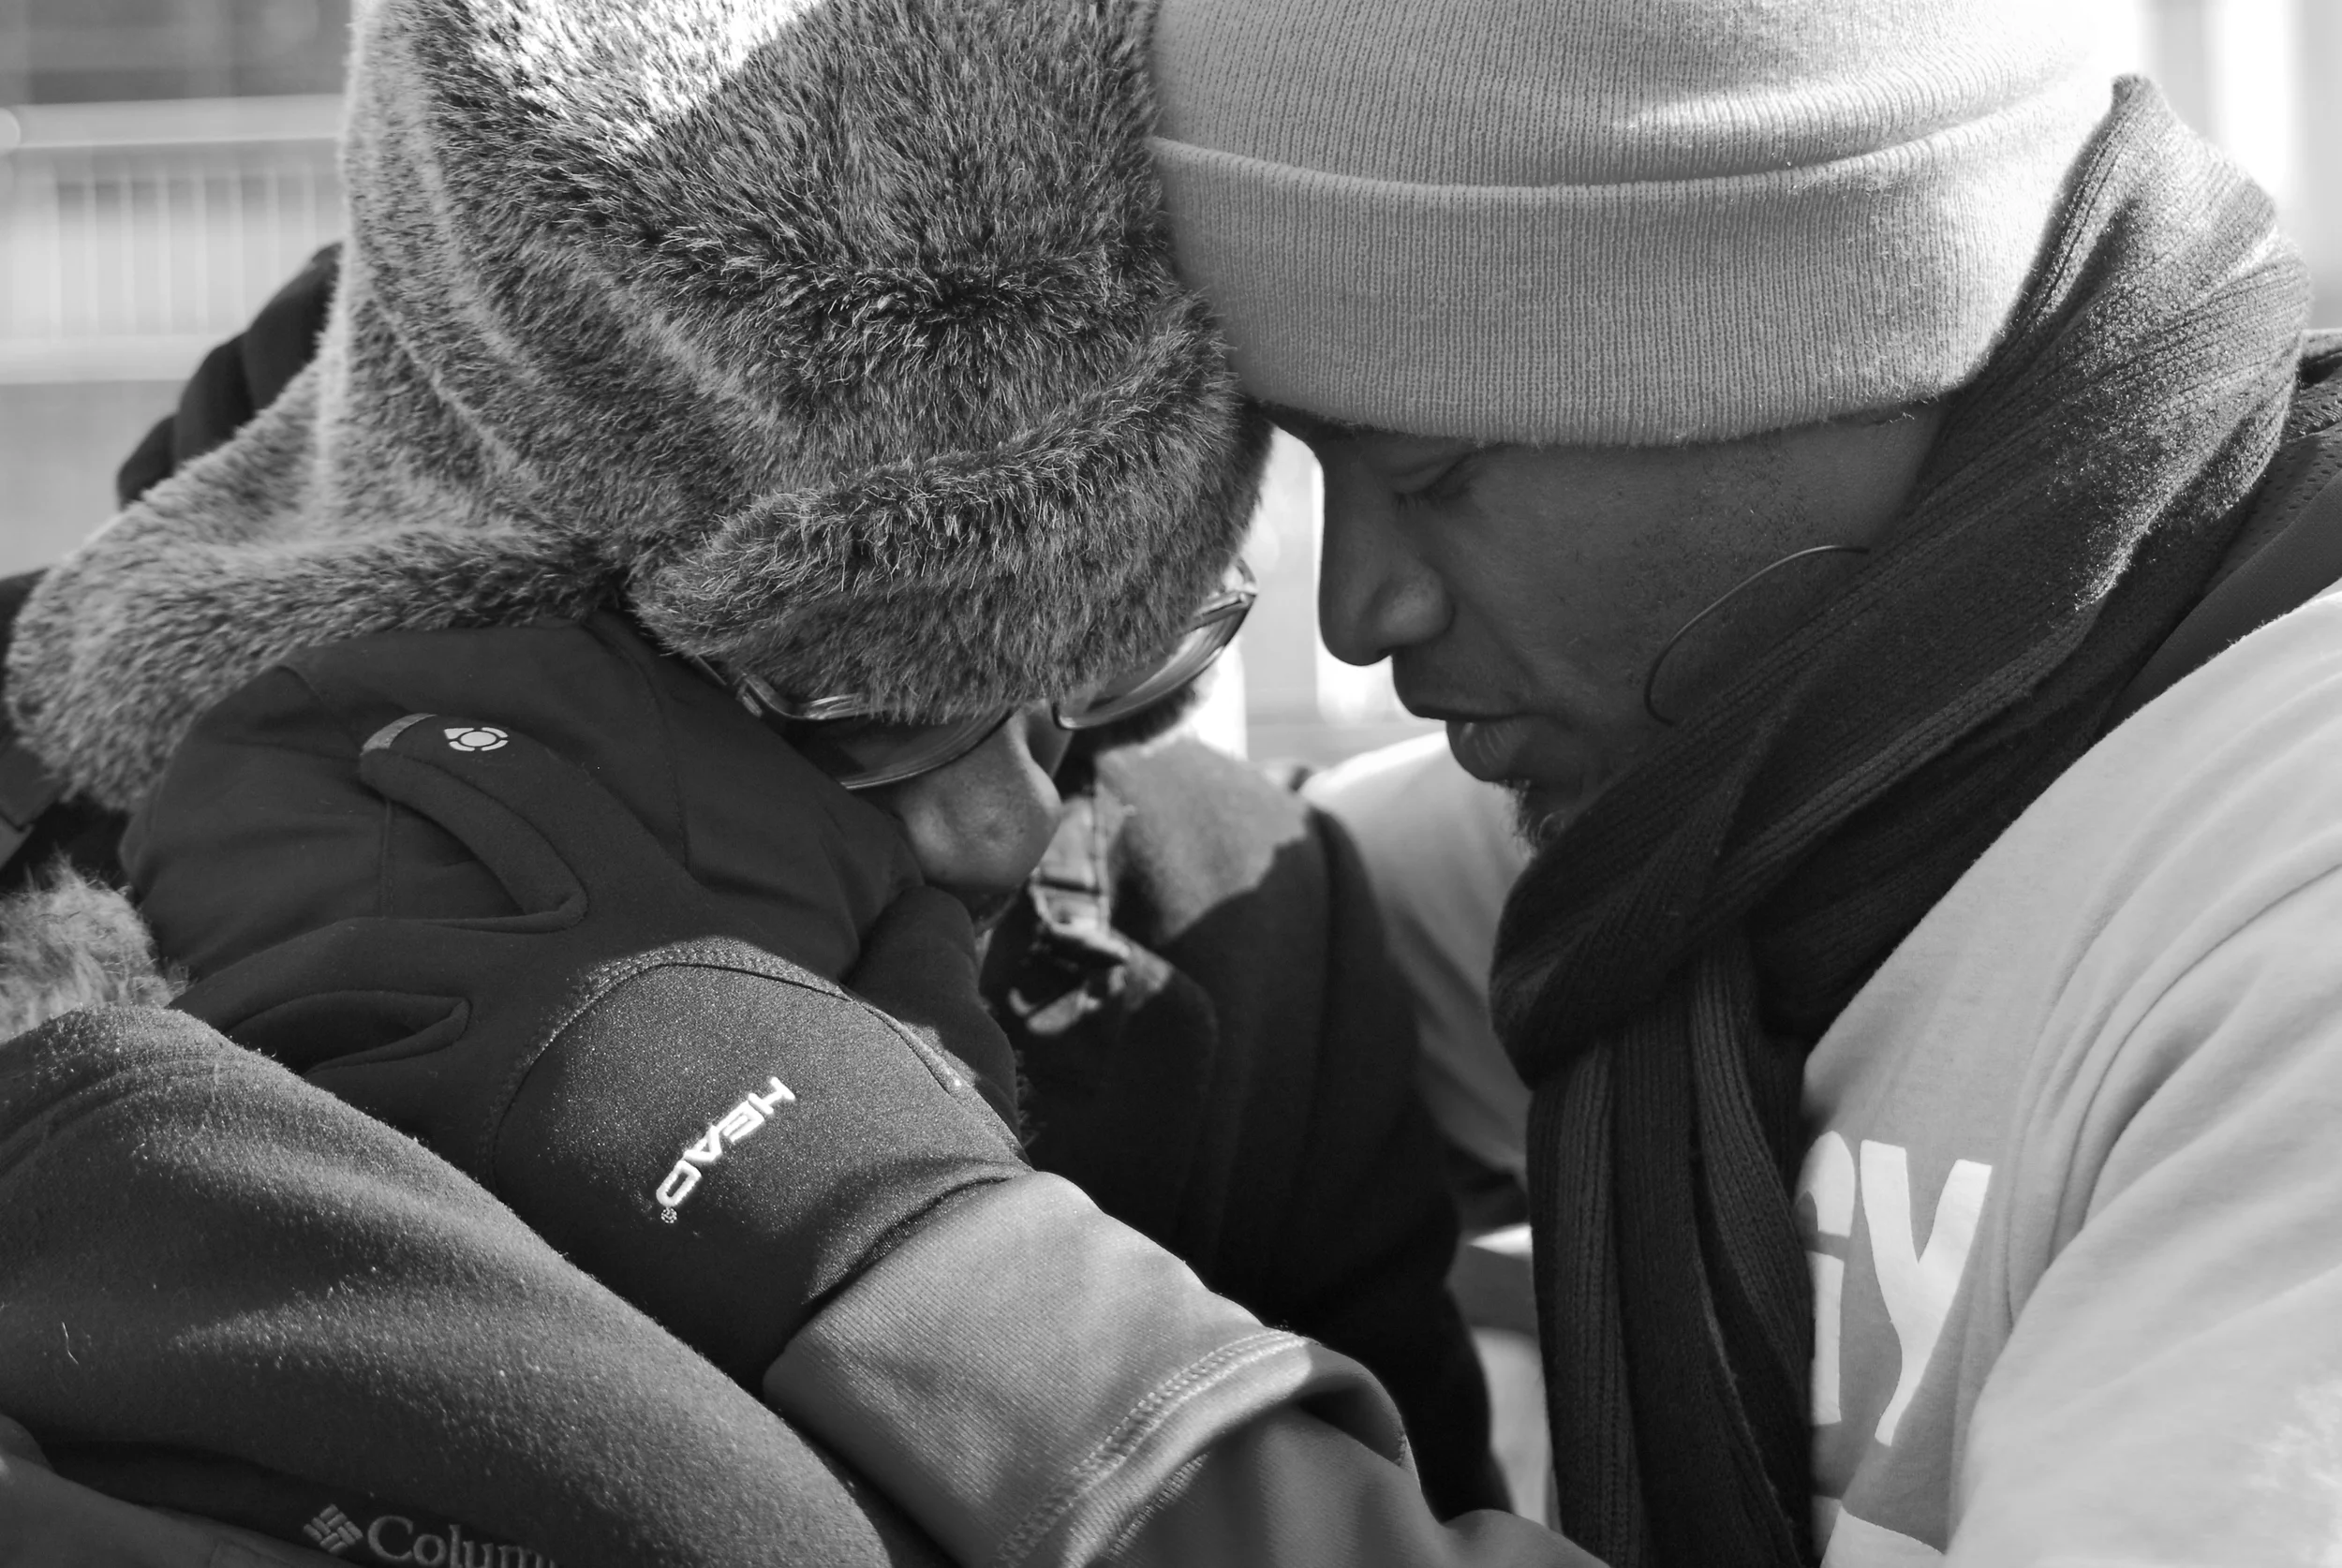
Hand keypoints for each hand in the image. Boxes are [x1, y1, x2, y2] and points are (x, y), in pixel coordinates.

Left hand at [175, 715, 1025, 1378]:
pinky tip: (266, 1105)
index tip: (402, 741)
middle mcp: (566, 956)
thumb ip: (916, 949)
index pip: (539, 806)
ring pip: (342, 983)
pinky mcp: (479, 1129)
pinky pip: (341, 1097)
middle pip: (409, 883)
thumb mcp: (922, 1014)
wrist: (857, 1226)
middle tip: (288, 852)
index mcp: (662, 918)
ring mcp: (509, 1037)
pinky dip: (294, 1095)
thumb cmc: (897, 1129)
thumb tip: (940, 912)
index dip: (460, 762)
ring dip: (274, 987)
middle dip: (331, 868)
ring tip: (229, 990)